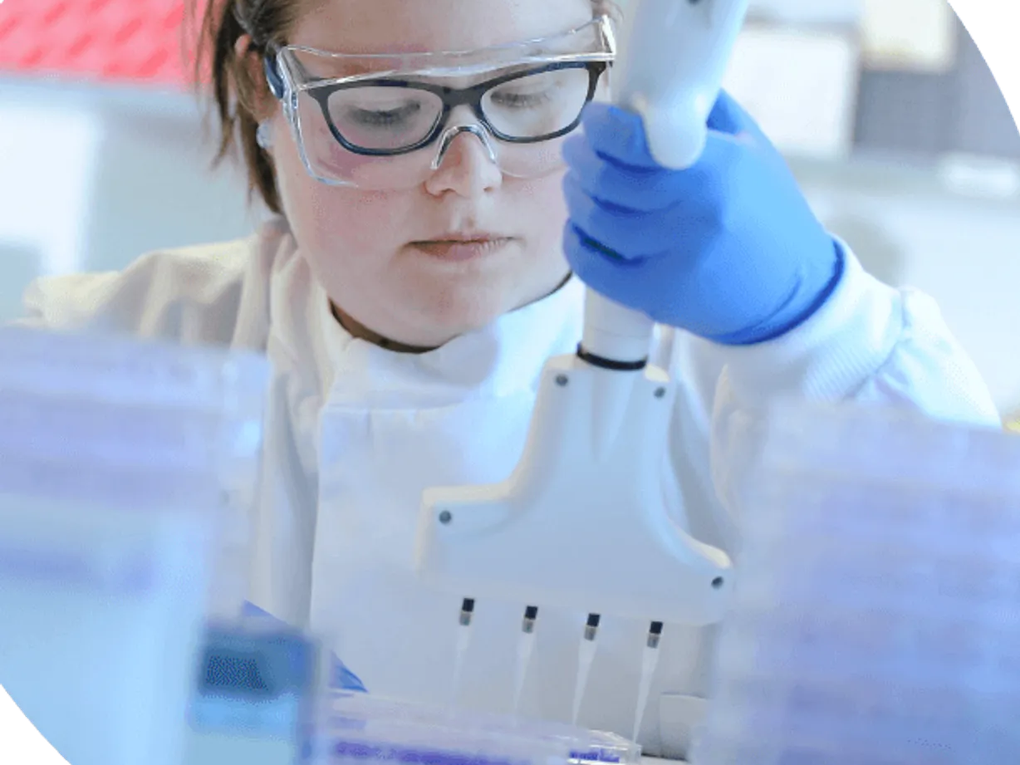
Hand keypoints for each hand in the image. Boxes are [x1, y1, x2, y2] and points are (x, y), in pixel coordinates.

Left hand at [562, 91, 842, 344]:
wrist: (792, 292)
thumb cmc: (769, 214)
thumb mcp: (753, 150)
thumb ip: (707, 112)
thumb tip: (657, 84)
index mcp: (717, 169)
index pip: (634, 141)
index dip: (603, 126)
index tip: (595, 117)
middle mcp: (693, 214)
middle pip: (606, 180)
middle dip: (581, 158)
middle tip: (578, 148)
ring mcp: (672, 259)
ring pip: (595, 221)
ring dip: (576, 196)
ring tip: (578, 183)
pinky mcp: (656, 296)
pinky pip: (594, 268)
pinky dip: (576, 244)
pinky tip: (578, 228)